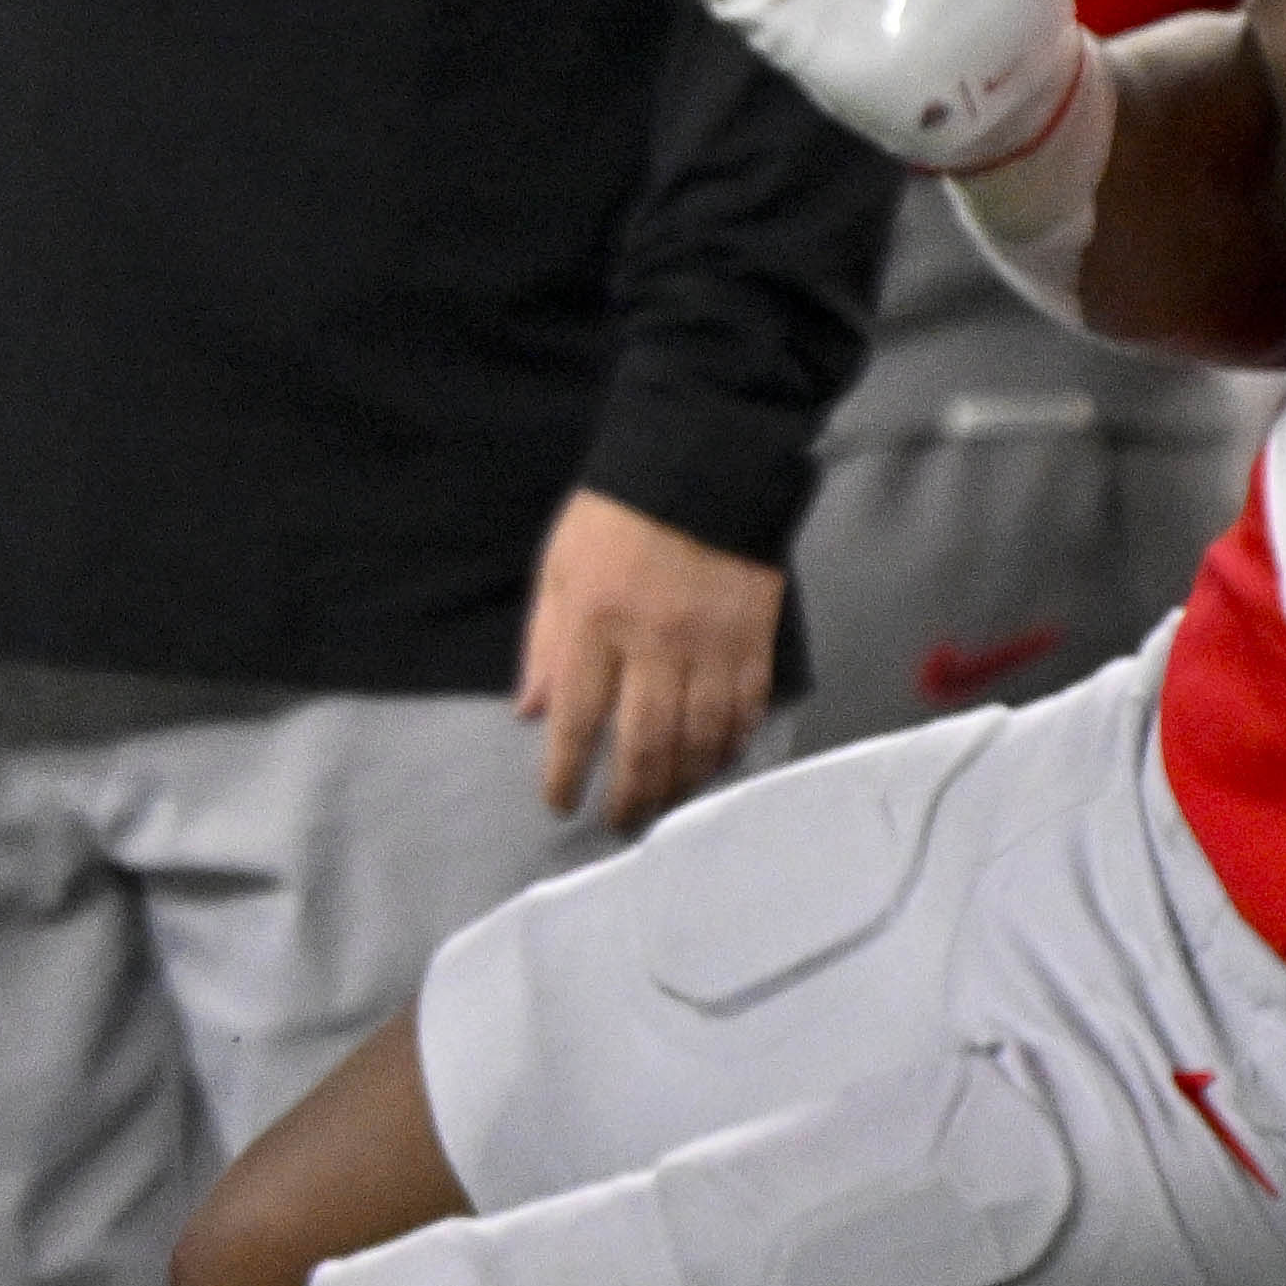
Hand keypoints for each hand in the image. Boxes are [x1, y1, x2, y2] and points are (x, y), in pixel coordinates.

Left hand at [521, 488, 778, 830]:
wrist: (703, 461)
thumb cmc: (615, 515)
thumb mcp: (558, 567)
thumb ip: (544, 643)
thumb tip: (530, 714)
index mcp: (596, 623)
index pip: (578, 720)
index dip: (567, 773)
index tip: (560, 804)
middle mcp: (654, 644)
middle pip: (645, 744)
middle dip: (629, 796)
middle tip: (619, 824)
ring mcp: (712, 645)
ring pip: (699, 739)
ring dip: (681, 784)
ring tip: (665, 806)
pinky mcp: (755, 638)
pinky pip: (746, 709)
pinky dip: (731, 745)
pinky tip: (715, 764)